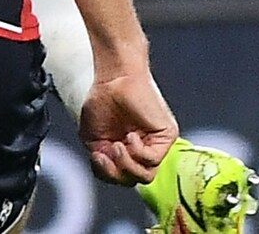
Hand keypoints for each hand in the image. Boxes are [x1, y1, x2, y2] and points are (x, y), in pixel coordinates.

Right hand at [80, 63, 178, 183]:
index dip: (107, 174)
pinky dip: (138, 151)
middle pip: (134, 180)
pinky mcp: (166, 137)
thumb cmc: (102, 100)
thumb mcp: (92, 138)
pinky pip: (154, 159)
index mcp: (125, 152)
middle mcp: (142, 150)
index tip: (96, 157)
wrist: (113, 77)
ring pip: (146, 175)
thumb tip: (109, 171)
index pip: (120, 178)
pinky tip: (130, 136)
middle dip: (116, 173)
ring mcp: (155, 145)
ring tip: (117, 146)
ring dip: (127, 164)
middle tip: (106, 154)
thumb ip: (100, 161)